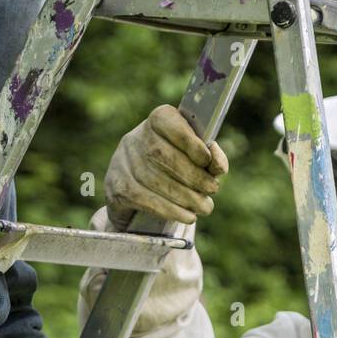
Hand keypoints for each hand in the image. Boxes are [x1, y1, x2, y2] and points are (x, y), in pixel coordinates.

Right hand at [104, 105, 228, 229]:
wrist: (137, 192)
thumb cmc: (174, 170)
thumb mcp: (193, 158)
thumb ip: (208, 158)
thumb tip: (218, 164)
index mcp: (157, 121)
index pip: (168, 121)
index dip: (189, 141)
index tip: (207, 160)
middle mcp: (135, 138)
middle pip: (162, 155)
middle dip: (193, 175)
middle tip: (212, 189)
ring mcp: (123, 163)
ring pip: (155, 180)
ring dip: (186, 197)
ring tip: (204, 207)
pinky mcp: (118, 187)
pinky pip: (146, 200)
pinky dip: (171, 210)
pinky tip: (188, 216)